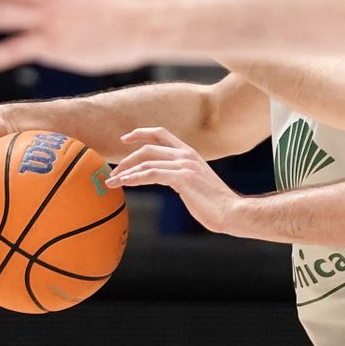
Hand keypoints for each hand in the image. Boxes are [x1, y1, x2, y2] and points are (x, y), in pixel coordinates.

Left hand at [104, 126, 242, 234]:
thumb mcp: (196, 182)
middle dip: (126, 160)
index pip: (161, 134)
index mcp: (190, 153)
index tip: (125, 139)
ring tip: (112, 182)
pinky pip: (151, 174)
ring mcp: (185, 165)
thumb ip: (180, 175)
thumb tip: (163, 178)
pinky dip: (134, 178)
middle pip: (148, 148)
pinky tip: (124, 183)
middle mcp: (186, 155)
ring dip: (125, 172)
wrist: (232, 211)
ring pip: (146, 162)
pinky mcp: (182, 178)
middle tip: (113, 173)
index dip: (141, 133)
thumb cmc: (215, 203)